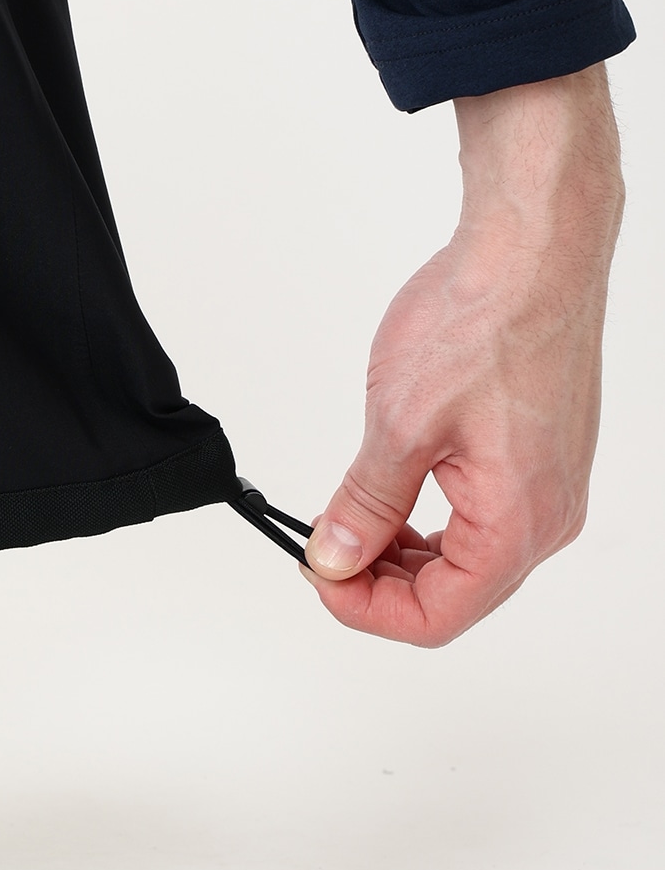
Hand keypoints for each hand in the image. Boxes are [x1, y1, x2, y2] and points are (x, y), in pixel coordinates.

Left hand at [302, 64, 623, 646]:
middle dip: (380, 583)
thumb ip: (365, 507)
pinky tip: (390, 492)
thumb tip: (335, 558)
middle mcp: (548, 517)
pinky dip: (429, 520)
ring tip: (347, 519)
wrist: (533, 252)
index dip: (365, 611)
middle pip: (455, 596)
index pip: (437, 617)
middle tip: (321, 549)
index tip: (318, 576)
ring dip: (402, 553)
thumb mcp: (399, 427)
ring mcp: (551, 489)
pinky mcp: (541, 460)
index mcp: (518, 524)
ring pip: (467, 559)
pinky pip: (482, 518)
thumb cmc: (483, 324)